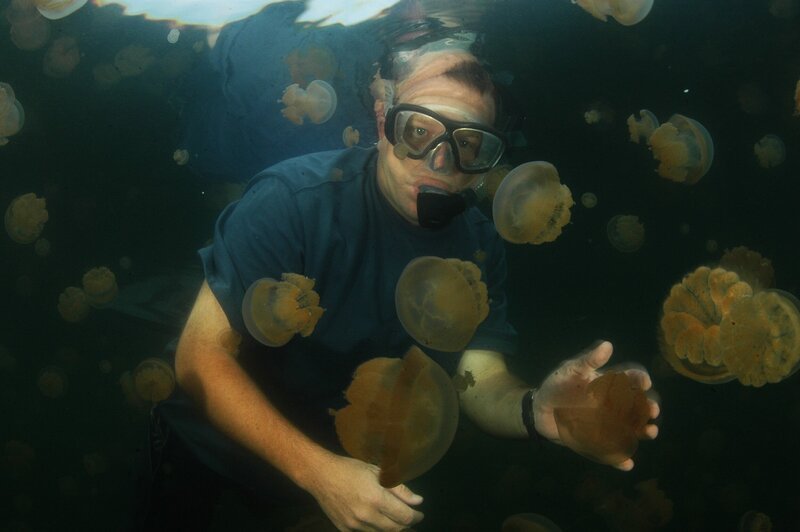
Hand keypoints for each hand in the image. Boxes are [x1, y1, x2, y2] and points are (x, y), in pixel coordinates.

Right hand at [305, 453, 423, 530]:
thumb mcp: (377, 473)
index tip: (419, 514)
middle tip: (410, 518)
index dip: (416, 517)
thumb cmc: (350, 469)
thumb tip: (418, 501)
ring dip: (391, 528)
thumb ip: (400, 489)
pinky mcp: (344, 529)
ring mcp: (354, 525)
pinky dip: (375, 529)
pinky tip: (377, 521)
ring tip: (395, 519)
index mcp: (376, 498)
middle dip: (406, 525)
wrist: (321, 476)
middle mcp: (366, 515)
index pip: (405, 516)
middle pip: (395, 529)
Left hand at [532, 340, 659, 470]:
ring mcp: (607, 423)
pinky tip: (627, 463)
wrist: (540, 409)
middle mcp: (613, 405)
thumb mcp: (570, 370)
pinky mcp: (597, 440)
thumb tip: (608, 345)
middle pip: (637, 406)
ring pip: (631, 429)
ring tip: (650, 432)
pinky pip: (611, 451)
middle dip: (648, 408)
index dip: (640, 379)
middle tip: (652, 410)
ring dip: (643, 432)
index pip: (630, 380)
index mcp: (608, 385)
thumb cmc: (557, 385)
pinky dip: (620, 459)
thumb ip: (588, 361)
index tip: (644, 382)